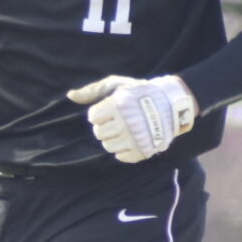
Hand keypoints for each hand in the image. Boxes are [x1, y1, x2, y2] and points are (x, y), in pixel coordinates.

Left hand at [66, 74, 197, 162]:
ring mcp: (135, 139)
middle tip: (118, 119)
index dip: (100, 113)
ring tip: (124, 129)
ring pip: (107, 146)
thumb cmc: (139, 92)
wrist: (170, 105)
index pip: (93, 117)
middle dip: (105, 126)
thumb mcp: (117, 85)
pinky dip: (123, 149)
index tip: (110, 109)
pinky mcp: (142, 151)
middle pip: (98, 133)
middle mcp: (126, 123)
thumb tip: (70, 96)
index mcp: (118, 106)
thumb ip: (93, 91)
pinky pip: (120, 156)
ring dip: (112, 138)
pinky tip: (131, 139)